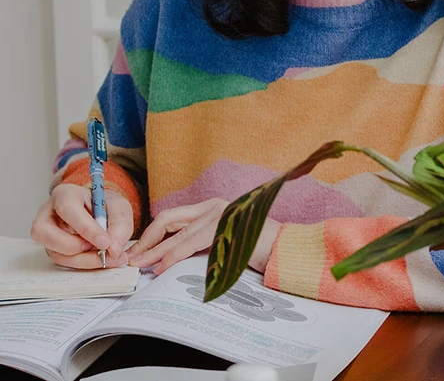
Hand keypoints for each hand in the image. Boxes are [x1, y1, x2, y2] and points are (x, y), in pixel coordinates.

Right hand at [30, 183, 133, 268]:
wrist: (100, 211)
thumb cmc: (104, 205)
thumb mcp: (119, 206)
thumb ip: (120, 224)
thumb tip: (113, 249)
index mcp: (64, 194)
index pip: (67, 209)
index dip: (86, 228)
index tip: (105, 242)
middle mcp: (49, 214)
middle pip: (45, 233)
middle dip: (74, 247)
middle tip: (100, 250)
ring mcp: (48, 235)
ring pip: (56, 253)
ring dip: (84, 260)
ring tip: (106, 255)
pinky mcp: (53, 250)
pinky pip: (64, 262)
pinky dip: (85, 264)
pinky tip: (100, 259)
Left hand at [127, 198, 280, 275]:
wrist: (283, 250)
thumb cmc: (256, 250)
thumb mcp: (223, 242)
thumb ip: (201, 243)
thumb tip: (170, 257)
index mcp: (211, 207)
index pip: (172, 216)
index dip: (151, 233)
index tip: (138, 250)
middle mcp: (212, 206)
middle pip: (168, 219)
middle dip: (146, 240)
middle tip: (131, 258)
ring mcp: (218, 214)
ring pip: (176, 233)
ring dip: (155, 251)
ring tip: (140, 265)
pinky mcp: (223, 227)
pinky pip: (190, 243)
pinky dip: (172, 255)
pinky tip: (162, 266)